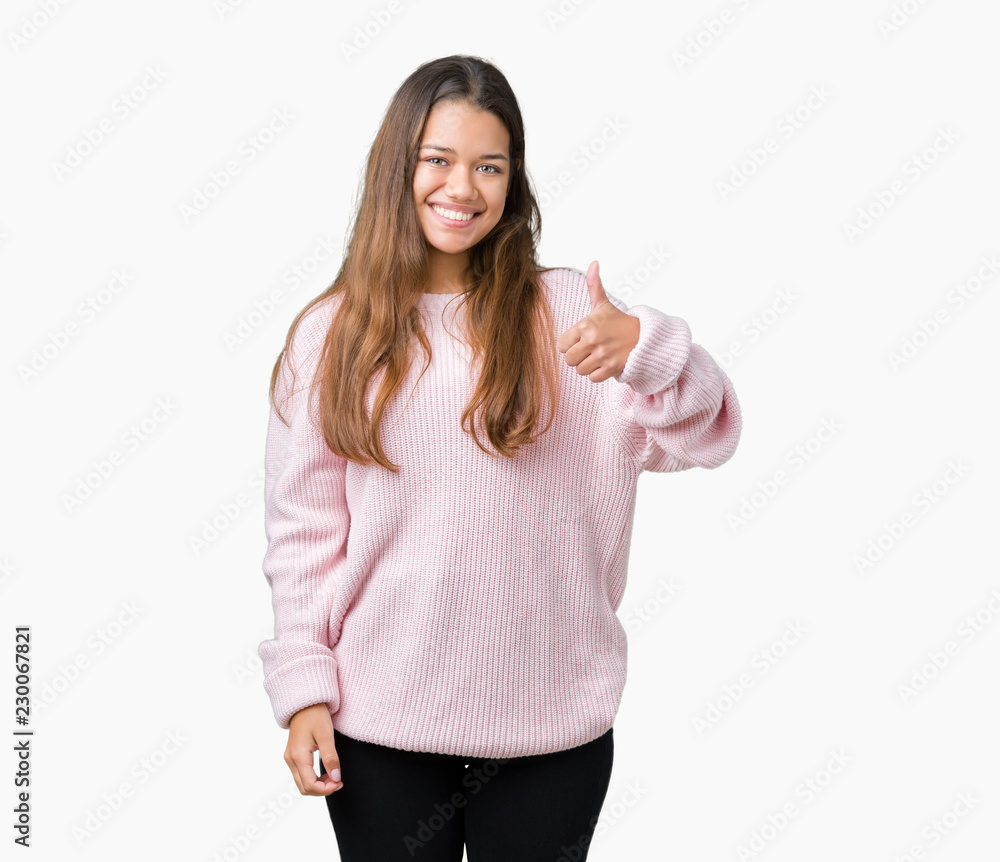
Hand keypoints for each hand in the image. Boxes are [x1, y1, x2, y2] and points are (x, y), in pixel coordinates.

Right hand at [285, 703, 342, 795]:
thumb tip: (336, 778)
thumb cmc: (315, 715)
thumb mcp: (326, 735)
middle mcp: (290, 759)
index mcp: (298, 756)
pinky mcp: (293, 755)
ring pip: (302, 783)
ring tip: (334, 776)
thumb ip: (331, 758)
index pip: (310, 785)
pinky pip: (302, 774)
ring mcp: (290, 758)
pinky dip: (314, 778)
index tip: (340, 783)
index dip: (326, 789)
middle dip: (322, 789)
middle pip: (304, 788)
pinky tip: (326, 771)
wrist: (305, 702)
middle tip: (339, 781)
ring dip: (318, 785)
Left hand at [557, 260, 639, 382]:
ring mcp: (602, 355)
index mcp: (586, 325)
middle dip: (577, 357)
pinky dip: (598, 374)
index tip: (582, 340)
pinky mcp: (611, 368)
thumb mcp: (603, 304)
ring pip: (580, 370)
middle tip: (590, 350)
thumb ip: (594, 285)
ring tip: (598, 357)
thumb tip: (594, 262)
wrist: (644, 336)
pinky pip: (593, 378)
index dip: (570, 345)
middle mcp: (593, 340)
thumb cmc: (619, 321)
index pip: (562, 345)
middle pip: (569, 360)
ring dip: (588, 366)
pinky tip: (606, 364)